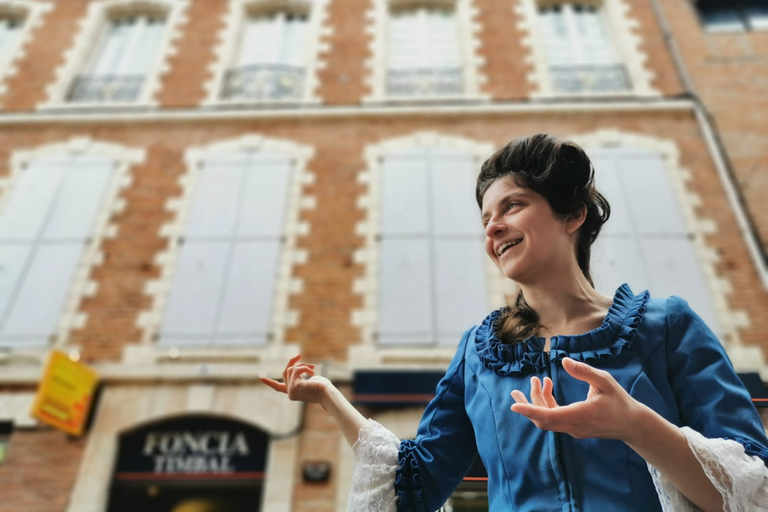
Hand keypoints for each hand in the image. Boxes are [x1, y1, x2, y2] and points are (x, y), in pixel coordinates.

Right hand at [261, 355, 331, 404]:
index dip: (270, 382)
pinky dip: (304, 368)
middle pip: (285, 373)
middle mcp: (290, 393)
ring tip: (312, 368)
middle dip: (292, 363)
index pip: (278, 388)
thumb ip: (301, 374)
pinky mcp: (293, 386)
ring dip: (302, 365)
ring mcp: (291, 391)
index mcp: (293, 393)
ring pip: (290, 370)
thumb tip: (297, 367)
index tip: (261, 378)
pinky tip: (312, 372)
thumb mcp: (310, 378)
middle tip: (298, 356)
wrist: (327, 393)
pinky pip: (295, 370)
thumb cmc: (323, 387)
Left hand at [510, 357, 643, 440]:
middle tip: (515, 391)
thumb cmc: (619, 400)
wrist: (631, 424)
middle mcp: (574, 425)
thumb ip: (584, 371)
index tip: (514, 405)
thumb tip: (563, 361)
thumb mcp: (605, 381)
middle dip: (527, 404)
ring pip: (546, 420)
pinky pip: (554, 418)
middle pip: (542, 420)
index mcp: (581, 414)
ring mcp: (573, 429)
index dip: (531, 410)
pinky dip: (547, 404)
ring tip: (536, 381)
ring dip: (537, 402)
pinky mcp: (573, 428)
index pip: (550, 416)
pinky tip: (547, 388)